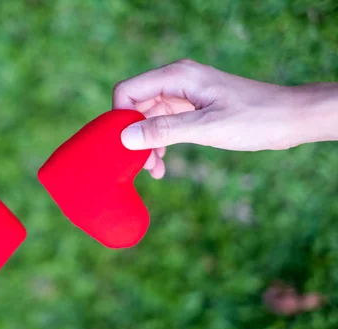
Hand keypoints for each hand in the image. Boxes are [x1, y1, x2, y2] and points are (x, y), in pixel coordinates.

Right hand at [113, 59, 337, 177]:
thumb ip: (164, 130)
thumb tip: (125, 137)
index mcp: (178, 76)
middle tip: (143, 167)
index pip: (128, 91)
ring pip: (148, 118)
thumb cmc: (254, 118)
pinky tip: (163, 163)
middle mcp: (176, 81)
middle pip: (136, 106)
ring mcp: (183, 94)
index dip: (119, 118)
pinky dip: (159, 142)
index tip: (125, 148)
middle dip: (134, 137)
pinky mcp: (191, 108)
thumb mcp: (206, 128)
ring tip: (155, 170)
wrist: (290, 118)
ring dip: (146, 144)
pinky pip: (163, 124)